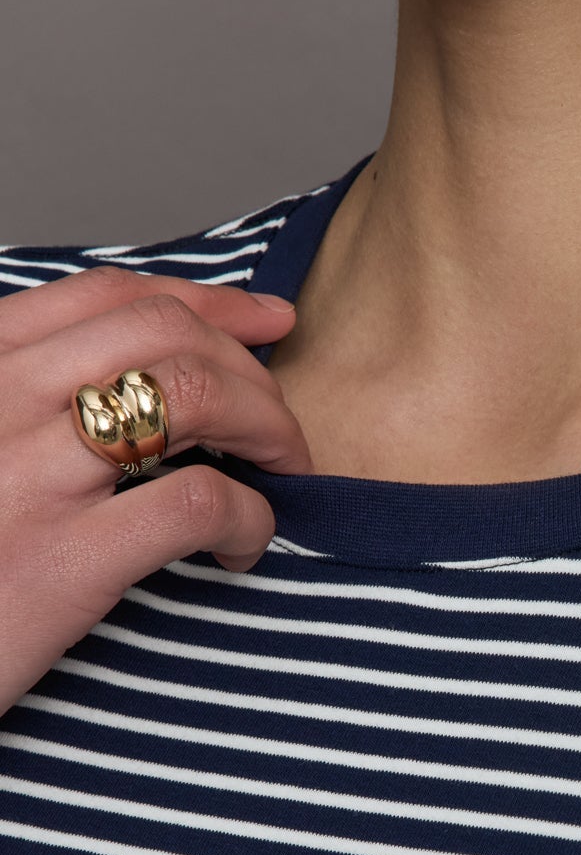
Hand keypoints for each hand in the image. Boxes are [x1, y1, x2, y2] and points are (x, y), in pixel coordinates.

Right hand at [0, 266, 309, 713]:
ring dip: (268, 426)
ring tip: (280, 473)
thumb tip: (133, 382)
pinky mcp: (62, 559)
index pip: (108, 295)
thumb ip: (29, 403)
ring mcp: (28, 477)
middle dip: (251, 369)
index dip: (209, 300)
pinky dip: (251, 519)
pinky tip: (242, 548)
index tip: (267, 322)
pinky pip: (200, 501)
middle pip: (166, 332)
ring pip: (195, 394)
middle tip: (279, 428)